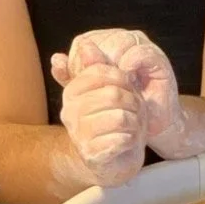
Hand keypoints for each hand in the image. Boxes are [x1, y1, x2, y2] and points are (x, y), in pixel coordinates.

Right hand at [52, 39, 147, 186]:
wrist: (114, 159)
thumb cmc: (115, 119)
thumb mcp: (111, 88)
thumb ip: (98, 66)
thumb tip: (84, 44)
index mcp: (72, 91)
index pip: (101, 72)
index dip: (124, 78)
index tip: (128, 88)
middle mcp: (70, 112)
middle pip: (114, 94)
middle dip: (133, 102)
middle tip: (134, 111)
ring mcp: (79, 135)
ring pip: (120, 117)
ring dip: (134, 122)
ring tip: (131, 126)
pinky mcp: (92, 155)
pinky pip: (122, 139)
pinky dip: (132, 139)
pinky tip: (127, 142)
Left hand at [53, 27, 182, 141]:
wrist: (150, 124)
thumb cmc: (122, 107)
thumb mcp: (92, 93)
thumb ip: (74, 77)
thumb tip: (55, 59)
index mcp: (104, 44)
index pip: (83, 42)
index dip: (77, 61)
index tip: (77, 82)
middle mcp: (122, 40)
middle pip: (100, 40)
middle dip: (95, 64)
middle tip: (94, 85)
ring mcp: (141, 46)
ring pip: (119, 42)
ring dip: (113, 65)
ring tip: (113, 85)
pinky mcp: (156, 57)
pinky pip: (140, 51)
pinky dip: (130, 64)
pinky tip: (128, 79)